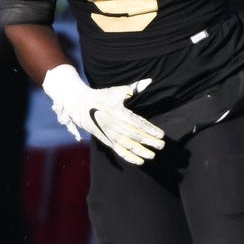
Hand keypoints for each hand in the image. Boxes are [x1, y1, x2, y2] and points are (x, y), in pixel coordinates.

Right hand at [43, 64, 165, 164]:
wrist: (81, 105)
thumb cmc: (102, 96)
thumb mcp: (117, 90)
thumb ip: (134, 87)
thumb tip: (149, 81)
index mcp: (119, 112)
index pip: (138, 123)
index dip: (150, 130)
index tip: (161, 134)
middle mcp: (114, 125)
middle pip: (135, 136)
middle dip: (150, 142)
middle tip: (162, 145)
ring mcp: (110, 134)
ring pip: (128, 146)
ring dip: (141, 152)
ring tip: (152, 156)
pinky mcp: (106, 140)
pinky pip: (119, 151)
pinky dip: (129, 157)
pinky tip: (139, 162)